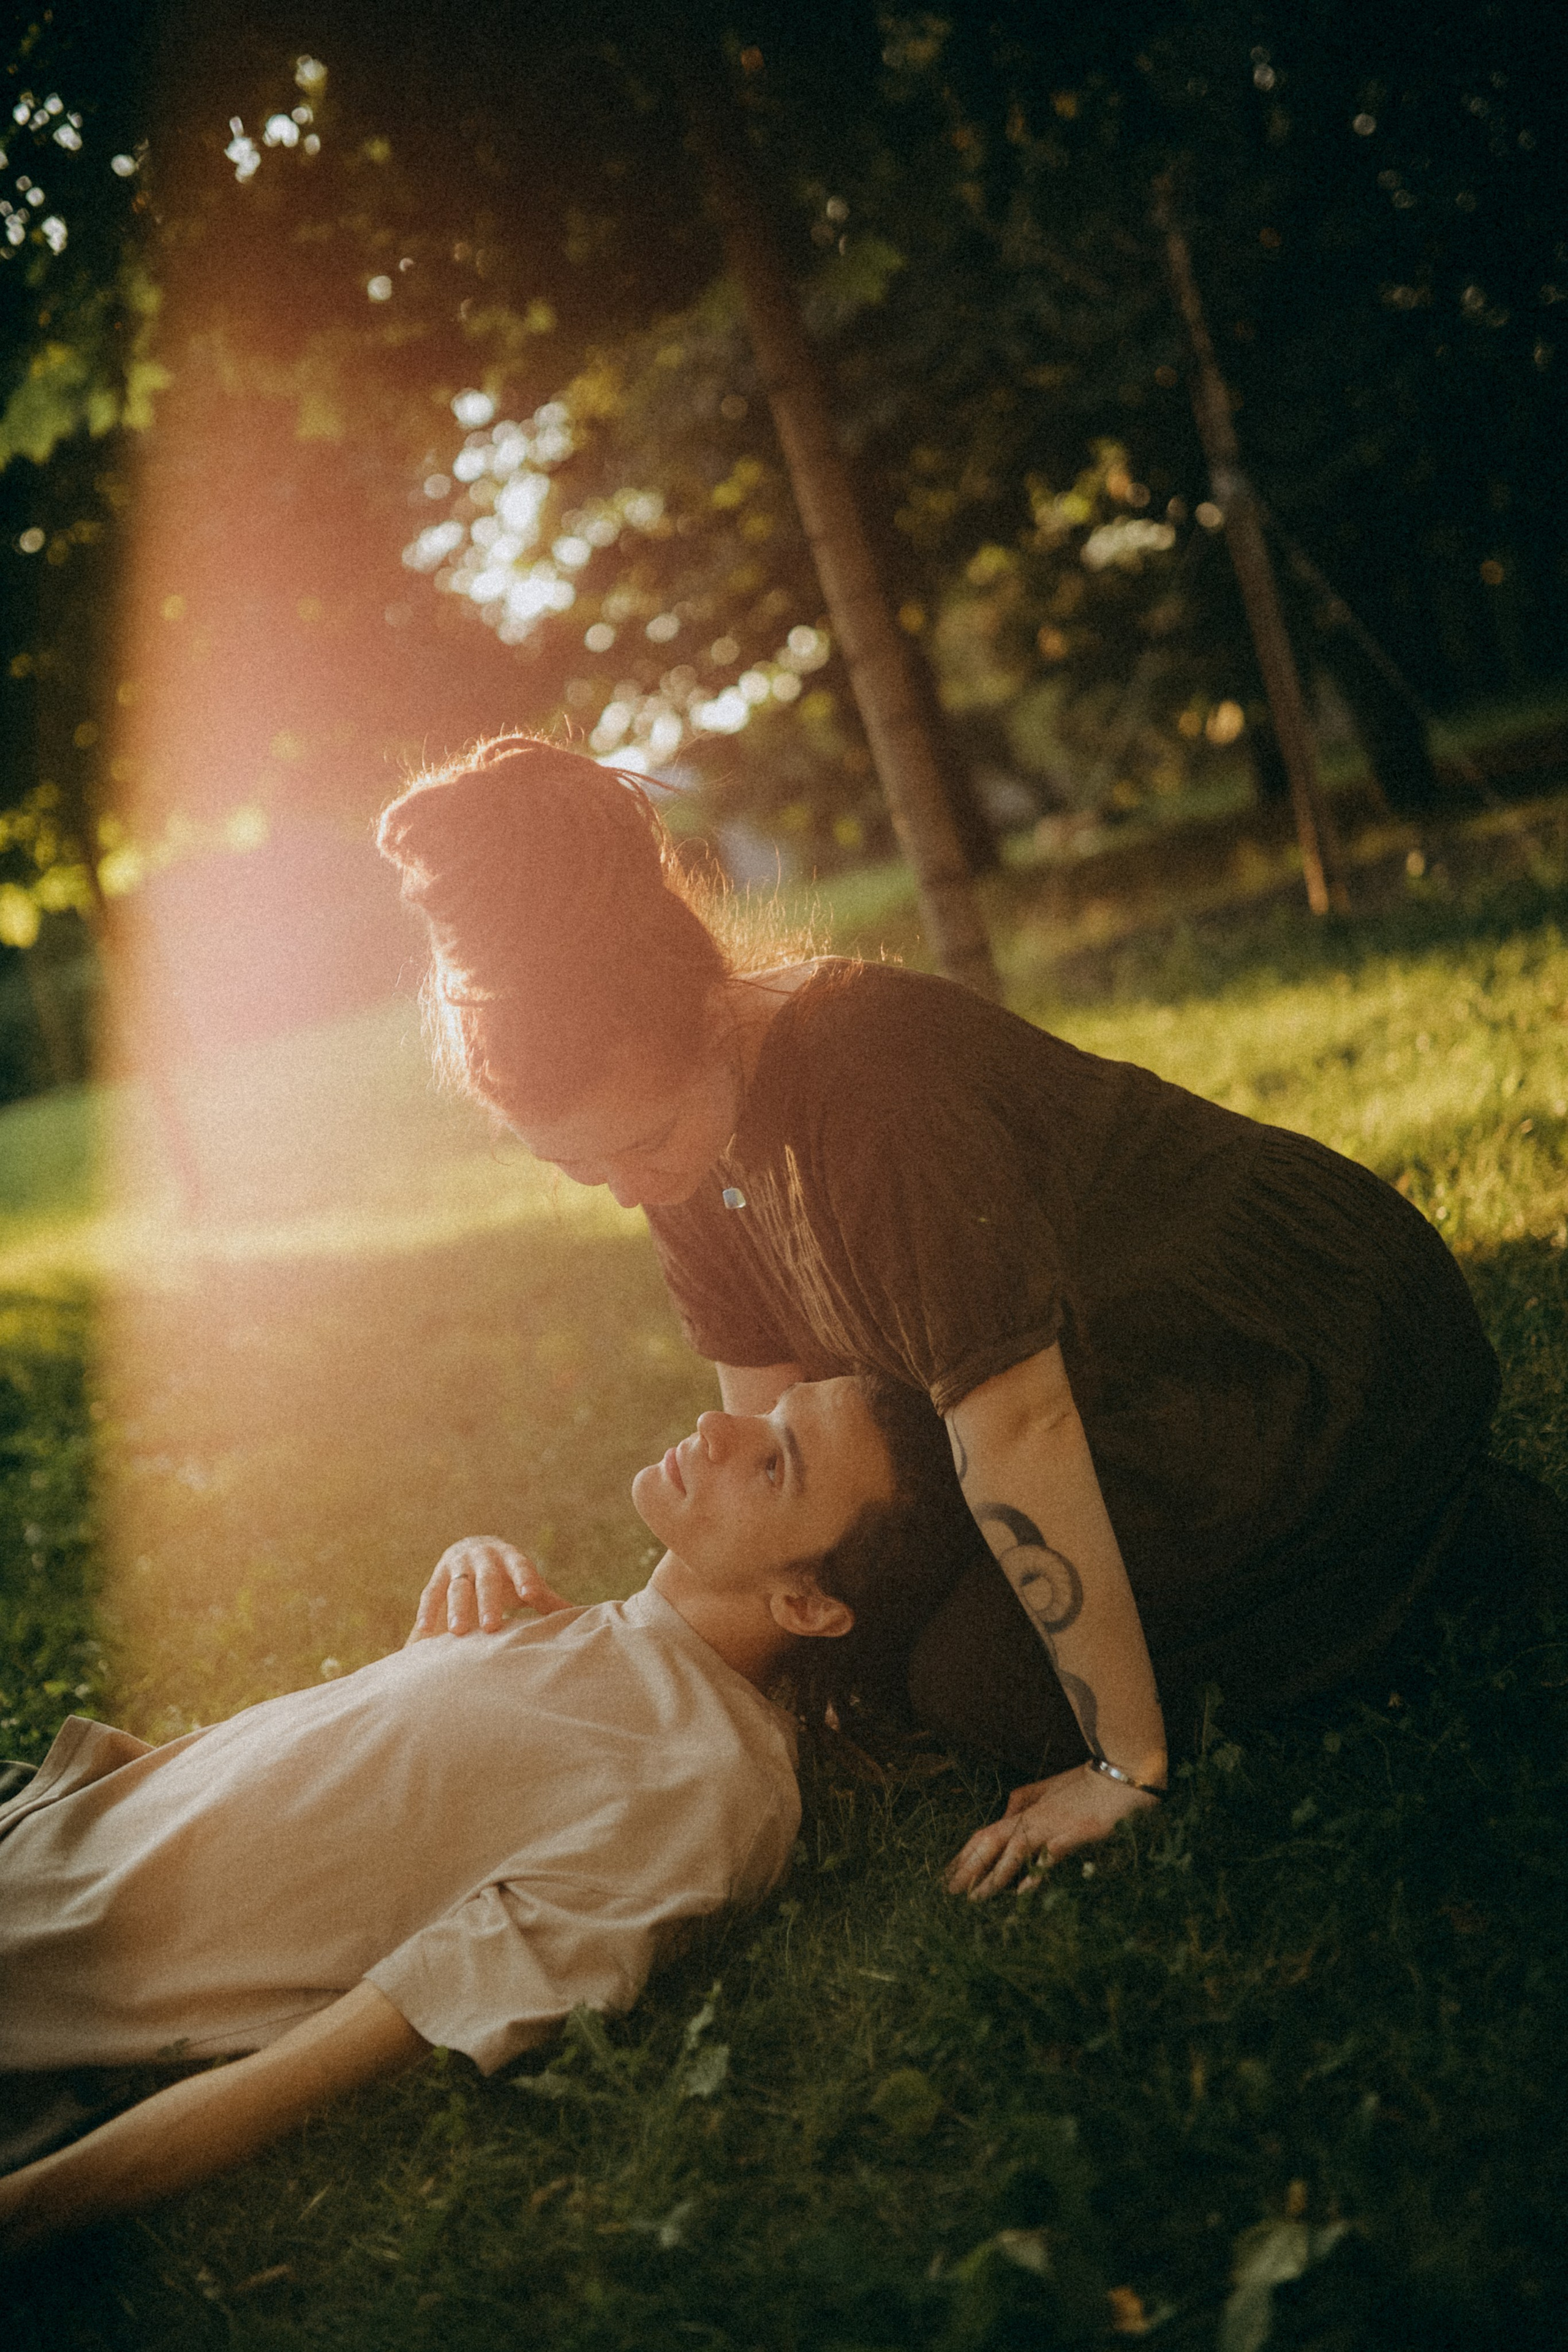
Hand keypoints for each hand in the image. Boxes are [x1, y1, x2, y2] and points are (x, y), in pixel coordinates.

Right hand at [406, 1539, 571, 1644]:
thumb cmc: (507, 1574)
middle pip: (487, 1579)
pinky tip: (424, 1632)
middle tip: (491, 1626)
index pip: (520, 1566)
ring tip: (458, 1632)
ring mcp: (459, 1564)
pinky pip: (430, 1593)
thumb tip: (577, 1615)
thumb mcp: (524, 1580)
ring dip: (456, 1608)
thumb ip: (544, 1597)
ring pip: (457, 1586)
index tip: (530, 1595)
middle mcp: (483, 1557)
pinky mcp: (438, 1575)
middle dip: (489, 1602)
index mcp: (510, 1556)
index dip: (526, 1578)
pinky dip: (427, 1612)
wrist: (472, 1548)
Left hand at [945, 1763, 1158, 1899]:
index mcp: (1024, 1812)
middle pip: (991, 1844)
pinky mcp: (1074, 1834)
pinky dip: (1035, 1872)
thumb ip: (1026, 1799)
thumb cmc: (1086, 1783)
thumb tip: (1006, 1811)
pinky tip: (1023, 1892)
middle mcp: (1031, 1820)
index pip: (985, 1835)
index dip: (965, 1856)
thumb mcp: (1049, 1787)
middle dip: (968, 1869)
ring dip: (994, 1876)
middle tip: (949, 1893)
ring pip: (1013, 1852)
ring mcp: (1051, 1827)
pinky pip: (1050, 1855)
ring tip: (976, 1898)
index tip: (947, 1876)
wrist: (1119, 1774)